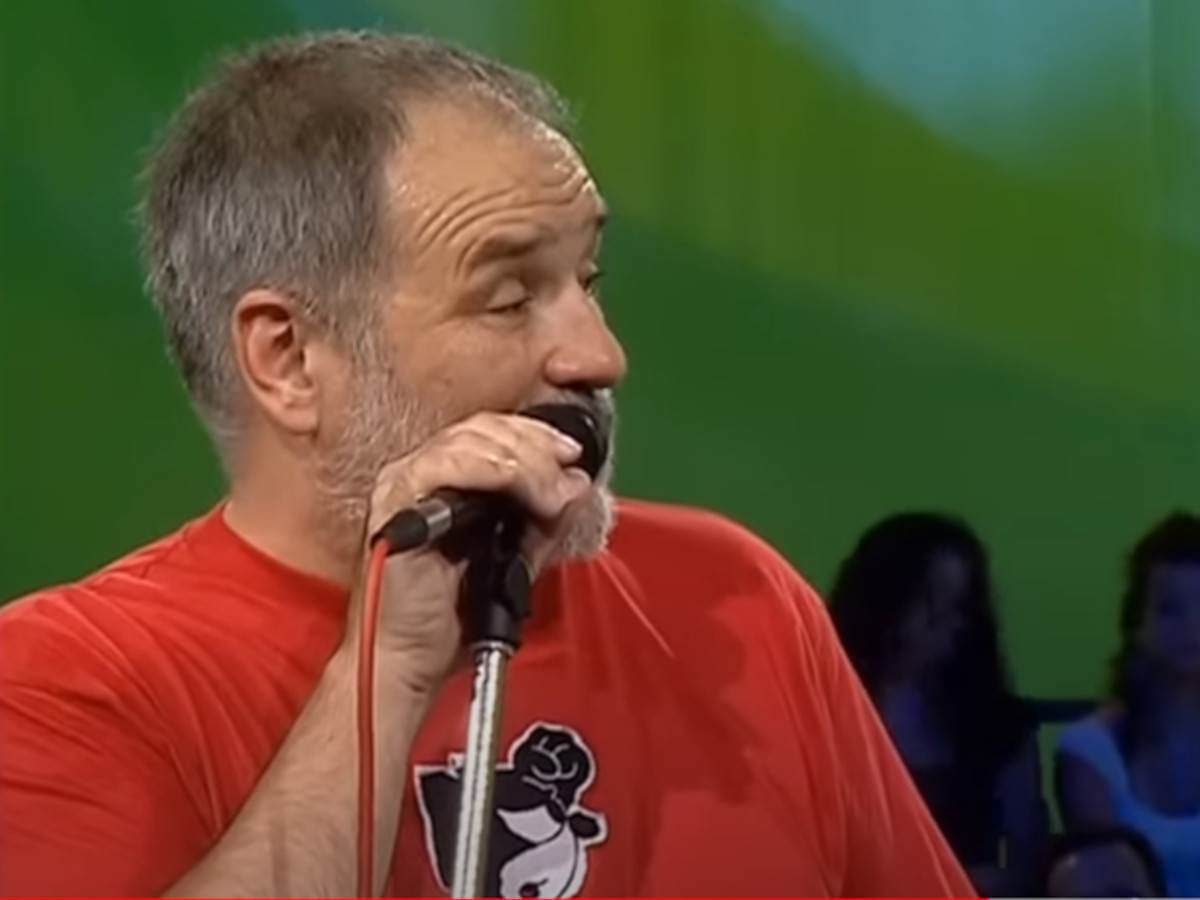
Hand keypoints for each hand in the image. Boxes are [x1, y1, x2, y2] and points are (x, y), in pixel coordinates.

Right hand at [347, 411, 591, 695]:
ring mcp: (403, 484)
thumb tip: (577, 483)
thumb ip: (544, 521)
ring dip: (521, 462)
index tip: (572, 453)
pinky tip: (516, 484)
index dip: (535, 436)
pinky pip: (442, 466)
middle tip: (566, 470)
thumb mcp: (515, 558)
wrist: (412, 659)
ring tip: (549, 494)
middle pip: (483, 429)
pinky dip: (488, 469)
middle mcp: (420, 472)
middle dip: (535, 447)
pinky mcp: (395, 503)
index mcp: (445, 479)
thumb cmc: (453, 615)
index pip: (492, 432)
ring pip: (468, 442)